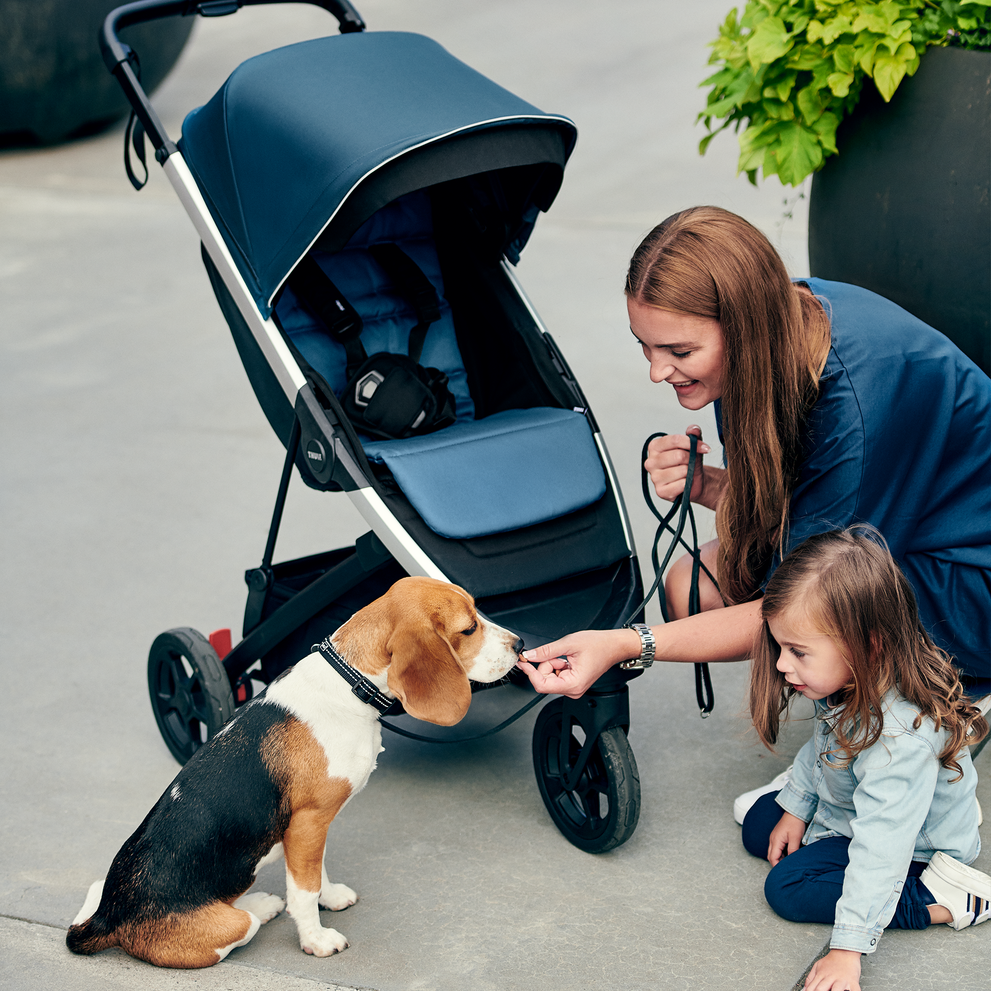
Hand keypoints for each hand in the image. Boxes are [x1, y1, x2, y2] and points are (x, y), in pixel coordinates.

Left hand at [516, 629, 640, 698]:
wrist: (614, 646)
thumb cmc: (599, 645)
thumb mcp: (568, 644)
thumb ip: (546, 651)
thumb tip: (529, 655)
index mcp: (573, 684)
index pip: (541, 685)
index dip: (530, 672)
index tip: (523, 662)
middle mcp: (573, 690)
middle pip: (544, 681)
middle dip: (545, 665)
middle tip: (556, 653)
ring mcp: (573, 688)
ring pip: (549, 678)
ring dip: (552, 664)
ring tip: (567, 656)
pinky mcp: (573, 683)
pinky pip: (556, 676)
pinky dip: (557, 665)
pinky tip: (568, 660)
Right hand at [644, 426, 723, 509]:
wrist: (693, 482)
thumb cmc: (689, 463)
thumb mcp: (693, 446)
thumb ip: (693, 435)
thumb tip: (693, 429)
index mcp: (655, 447)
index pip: (675, 440)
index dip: (692, 443)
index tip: (704, 448)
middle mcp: (651, 461)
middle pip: (678, 455)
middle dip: (691, 459)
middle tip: (692, 463)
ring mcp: (654, 477)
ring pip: (681, 470)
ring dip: (689, 472)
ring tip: (687, 473)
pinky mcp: (660, 491)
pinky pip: (681, 484)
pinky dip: (687, 484)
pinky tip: (684, 483)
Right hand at [768, 811, 805, 865]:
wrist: (794, 811)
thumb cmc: (795, 823)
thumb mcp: (795, 838)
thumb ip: (792, 851)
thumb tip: (791, 862)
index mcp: (775, 841)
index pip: (772, 858)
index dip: (777, 867)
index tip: (785, 873)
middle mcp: (772, 840)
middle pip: (770, 856)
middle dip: (777, 864)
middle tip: (786, 870)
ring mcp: (774, 837)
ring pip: (773, 852)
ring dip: (778, 859)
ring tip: (788, 863)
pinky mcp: (777, 836)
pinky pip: (775, 848)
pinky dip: (780, 854)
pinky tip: (788, 855)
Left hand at [804, 949, 861, 990]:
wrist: (845, 951)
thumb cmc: (831, 961)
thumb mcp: (817, 966)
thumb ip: (810, 978)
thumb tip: (804, 989)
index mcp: (821, 975)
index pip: (812, 987)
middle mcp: (830, 978)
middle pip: (821, 989)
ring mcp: (842, 980)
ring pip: (836, 990)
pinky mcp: (853, 981)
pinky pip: (855, 990)